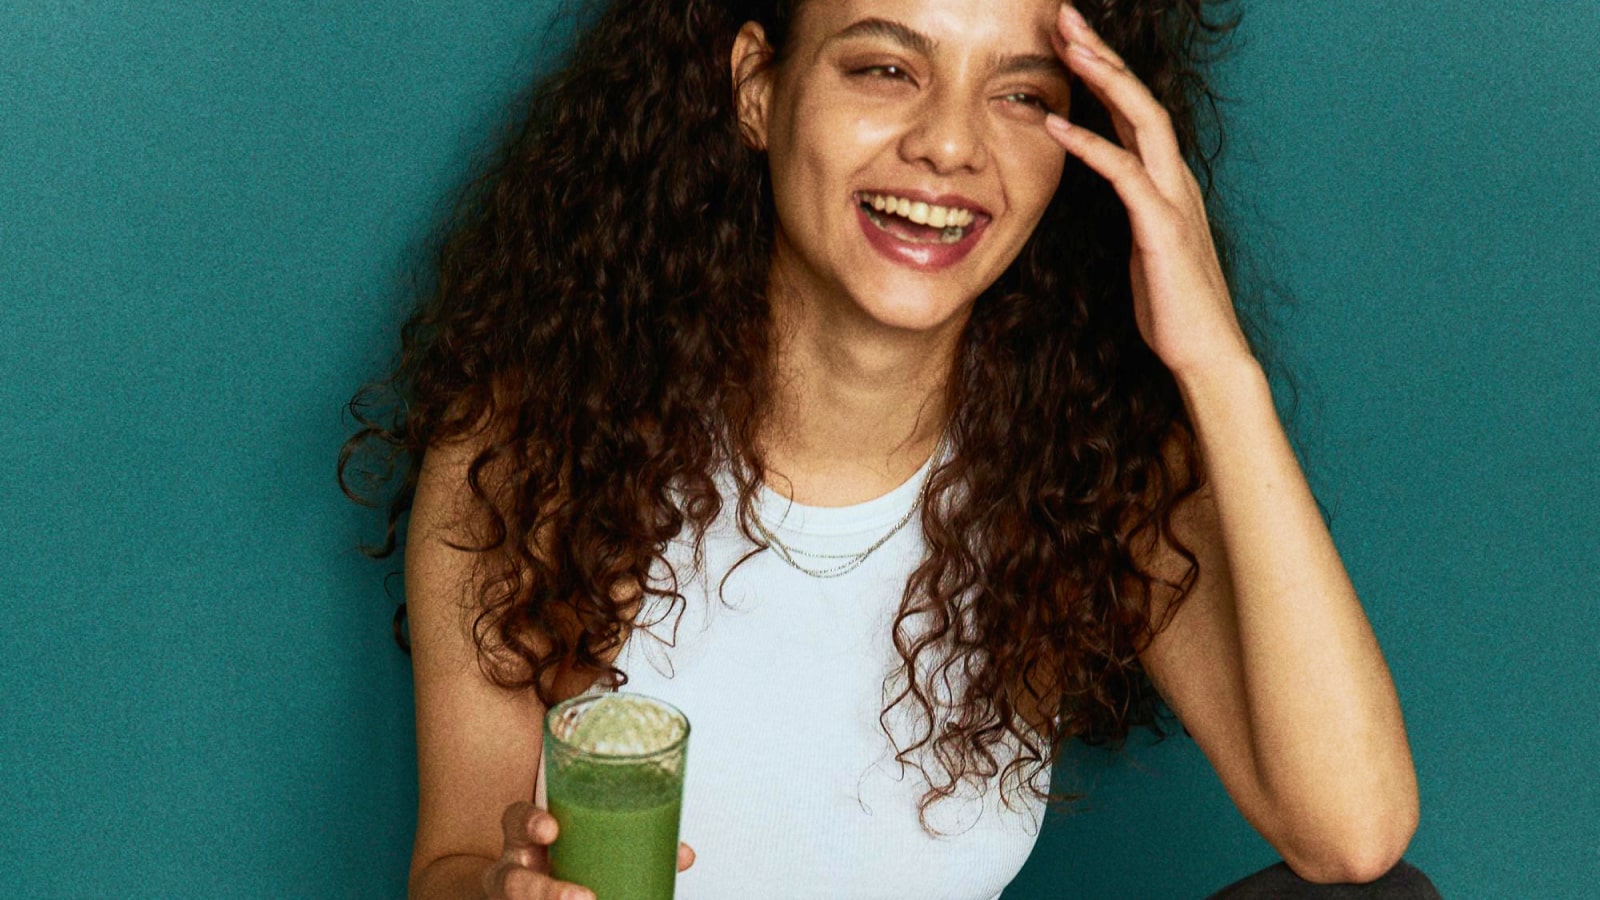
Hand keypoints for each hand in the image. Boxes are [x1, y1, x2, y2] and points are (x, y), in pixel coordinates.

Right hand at [484, 801, 696, 899]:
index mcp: (526, 838)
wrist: (528, 889)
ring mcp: (516, 897)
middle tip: (584, 899)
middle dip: (545, 892)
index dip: (529, 822)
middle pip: (512, 882)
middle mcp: (514, 870)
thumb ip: (628, 839)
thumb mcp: (584, 841)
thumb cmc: (563, 855)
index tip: (552, 830)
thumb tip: (684, 854)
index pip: (515, 820)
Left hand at [1044, 4, 1254, 377]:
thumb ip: (1131, 214)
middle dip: (1102, 54)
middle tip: (1065, 15)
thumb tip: (1111, 196)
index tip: (1070, 40)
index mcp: (1168, 184)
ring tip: (1066, 45)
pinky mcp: (1162, 229)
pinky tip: (1056, 125)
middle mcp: (1176, 181)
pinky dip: (1090, 145)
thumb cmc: (1172, 310)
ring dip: (1102, 79)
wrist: (1207, 356)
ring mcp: (1173, 201)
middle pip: (1140, 98)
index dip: (1105, 73)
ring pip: (1140, 120)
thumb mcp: (1142, 250)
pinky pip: (1124, 174)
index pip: (1135, 112)